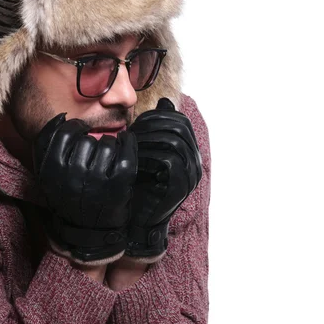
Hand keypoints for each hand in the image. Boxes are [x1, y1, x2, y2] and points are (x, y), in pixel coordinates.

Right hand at [33, 113, 137, 264]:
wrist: (88, 230)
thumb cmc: (68, 196)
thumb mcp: (47, 174)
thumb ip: (46, 144)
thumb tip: (61, 116)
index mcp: (53, 169)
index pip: (65, 132)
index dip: (75, 127)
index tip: (81, 130)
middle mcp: (74, 174)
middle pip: (86, 138)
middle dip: (92, 140)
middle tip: (95, 150)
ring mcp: (97, 179)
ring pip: (107, 143)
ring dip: (110, 144)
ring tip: (109, 154)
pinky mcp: (119, 183)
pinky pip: (127, 151)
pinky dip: (128, 143)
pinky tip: (126, 144)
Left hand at [126, 97, 201, 260]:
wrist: (136, 222)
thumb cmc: (138, 186)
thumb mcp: (145, 152)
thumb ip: (155, 130)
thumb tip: (165, 101)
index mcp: (188, 152)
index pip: (180, 121)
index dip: (157, 117)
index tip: (135, 124)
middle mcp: (194, 163)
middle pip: (179, 127)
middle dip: (151, 125)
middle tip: (131, 133)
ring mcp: (190, 175)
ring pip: (173, 141)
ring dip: (147, 139)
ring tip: (130, 145)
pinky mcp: (180, 186)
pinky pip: (168, 160)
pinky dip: (148, 156)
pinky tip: (133, 160)